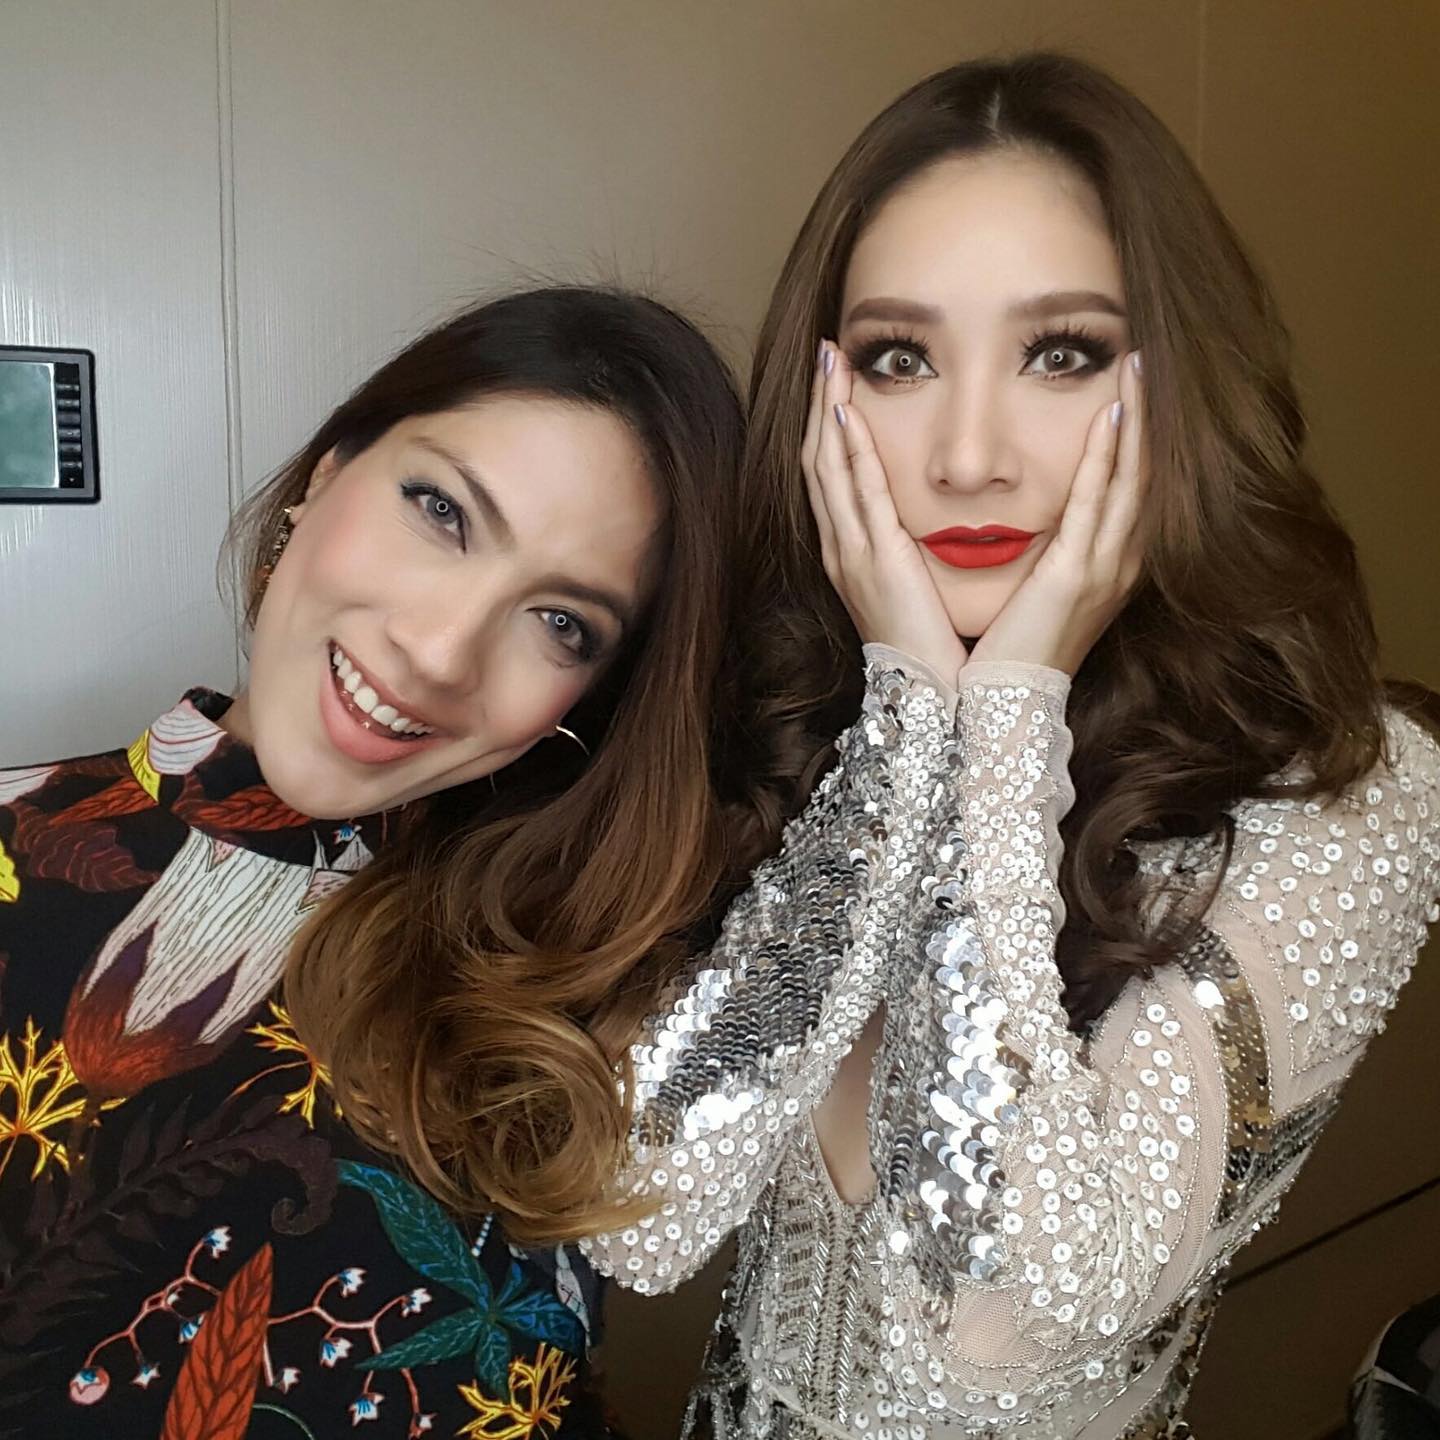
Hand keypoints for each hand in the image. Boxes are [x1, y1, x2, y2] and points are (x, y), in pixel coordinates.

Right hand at [803, 342, 967, 681]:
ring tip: (828, 361)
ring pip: (827, 467)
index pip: (835, 476)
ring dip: (826, 410)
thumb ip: (916, 554)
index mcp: (856, 555)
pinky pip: (856, 491)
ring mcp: (852, 553)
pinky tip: (844, 408)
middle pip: (819, 461)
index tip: (836, 381)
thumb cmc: (939, 650)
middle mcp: (844, 549)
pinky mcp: (874, 560)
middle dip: (819, 404)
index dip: (830, 426)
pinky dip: (847, 447)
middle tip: (823, 352)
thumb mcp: (921, 591)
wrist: (938, 701)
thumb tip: (928, 523)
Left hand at [967, 352, 1146, 675]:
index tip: (1131, 385)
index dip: (1136, 434)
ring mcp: (1103, 570)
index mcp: (1104, 565)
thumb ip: (1048, 553)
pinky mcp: (1076, 577)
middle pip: (1142, 473)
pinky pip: (1096, 505)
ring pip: (1130, 479)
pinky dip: (1106, 460)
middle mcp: (1116, 563)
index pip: (1129, 484)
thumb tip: (1039, 519)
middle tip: (1144, 359)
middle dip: (1145, 415)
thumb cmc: (1006, 650)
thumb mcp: (1036, 592)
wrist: (997, 705)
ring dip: (1134, 421)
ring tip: (1136, 370)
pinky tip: (1110, 419)